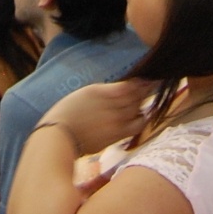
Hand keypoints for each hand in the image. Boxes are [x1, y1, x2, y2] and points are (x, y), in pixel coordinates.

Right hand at [39, 78, 158, 155]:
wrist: (59, 136)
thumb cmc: (67, 113)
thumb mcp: (85, 93)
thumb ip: (105, 91)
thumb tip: (123, 90)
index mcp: (100, 91)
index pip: (129, 85)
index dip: (142, 81)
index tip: (149, 77)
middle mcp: (110, 105)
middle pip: (136, 97)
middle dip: (146, 90)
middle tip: (153, 85)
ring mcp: (115, 121)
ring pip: (138, 110)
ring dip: (144, 104)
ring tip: (145, 100)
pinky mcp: (116, 136)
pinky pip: (136, 125)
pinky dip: (142, 119)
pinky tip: (142, 115)